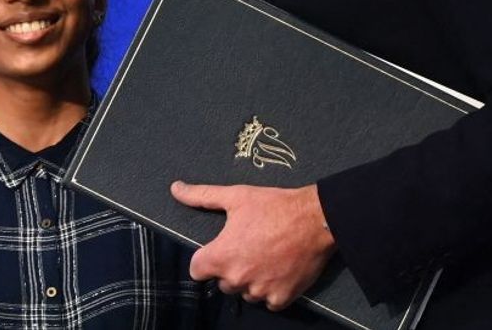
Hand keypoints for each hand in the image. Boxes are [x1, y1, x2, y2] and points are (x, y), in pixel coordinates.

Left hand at [171, 181, 335, 310]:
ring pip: (245, 293)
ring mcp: (259, 291)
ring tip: (265, 257)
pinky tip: (278, 270)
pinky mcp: (281, 298)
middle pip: (222, 282)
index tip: (218, 250)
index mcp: (221, 256)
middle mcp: (237, 278)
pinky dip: (271, 290)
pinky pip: (267, 301)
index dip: (205, 259)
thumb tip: (175, 189)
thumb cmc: (274, 206)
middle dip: (230, 268)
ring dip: (250, 280)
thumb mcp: (236, 196)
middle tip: (247, 248)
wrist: (316, 220)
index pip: (196, 271)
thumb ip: (201, 195)